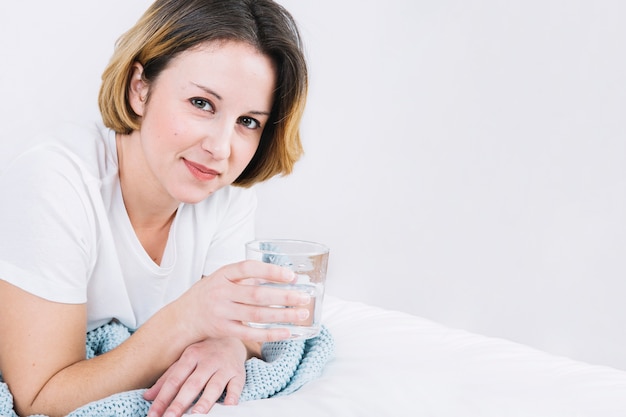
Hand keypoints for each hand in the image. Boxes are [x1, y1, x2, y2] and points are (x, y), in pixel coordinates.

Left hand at [144, 337, 246, 416]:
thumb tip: (146, 396)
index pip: (174, 380)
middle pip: (192, 384)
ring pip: (214, 385)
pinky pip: (236, 385)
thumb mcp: (185, 360)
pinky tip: (228, 406)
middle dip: (180, 402)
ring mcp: (224, 367)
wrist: (232, 338)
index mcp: (190, 356)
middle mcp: (207, 361)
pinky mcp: (238, 373)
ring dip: (205, 400)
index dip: (162, 398)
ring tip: (196, 414)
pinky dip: (233, 396)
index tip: (153, 415)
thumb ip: (167, 379)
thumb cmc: (204, 353)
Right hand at [177, 260, 311, 342]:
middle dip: (284, 296)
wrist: (184, 316)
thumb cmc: (211, 293)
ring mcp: (221, 312)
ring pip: (257, 315)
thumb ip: (247, 277)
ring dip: (282, 315)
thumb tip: (283, 277)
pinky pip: (250, 333)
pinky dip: (270, 333)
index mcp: (222, 274)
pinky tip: (287, 332)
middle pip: (257, 294)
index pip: (248, 268)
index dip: (271, 271)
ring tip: (302, 314)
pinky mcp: (223, 330)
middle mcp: (220, 292)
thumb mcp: (223, 278)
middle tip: (305, 297)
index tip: (292, 276)